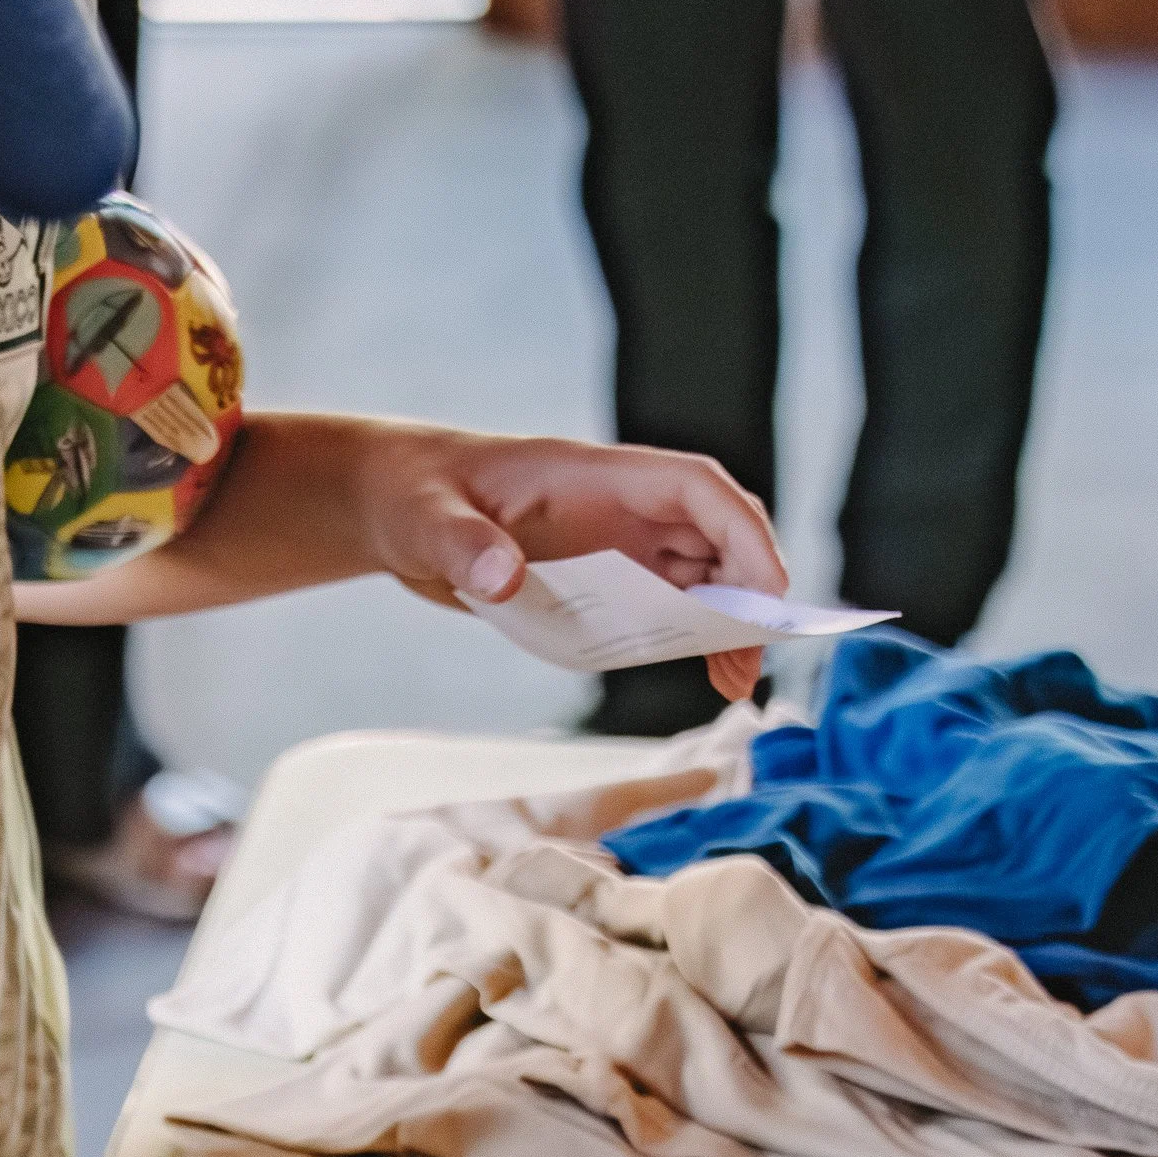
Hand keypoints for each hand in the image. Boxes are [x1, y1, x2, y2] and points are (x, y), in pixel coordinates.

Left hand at [352, 424, 786, 703]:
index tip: (766, 593)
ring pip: (697, 571)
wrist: (391, 505)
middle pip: (713, 535)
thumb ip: (464, 546)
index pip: (695, 488)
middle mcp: (616, 505)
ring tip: (734, 681)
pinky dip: (688, 635)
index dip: (742, 533)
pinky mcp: (596, 578)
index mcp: (594, 475)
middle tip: (749, 661)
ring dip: (725, 620)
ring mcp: (611, 542)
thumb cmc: (410, 494)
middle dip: (747, 591)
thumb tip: (504, 579)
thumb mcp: (426, 521)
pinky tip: (700, 673)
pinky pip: (661, 602)